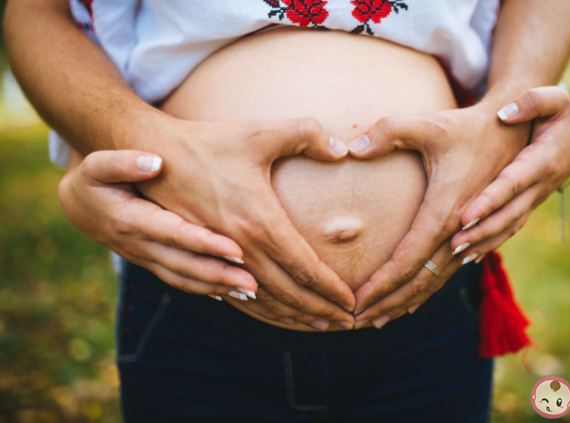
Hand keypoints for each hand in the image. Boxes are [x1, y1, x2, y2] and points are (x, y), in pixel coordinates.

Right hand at [59, 149, 346, 329]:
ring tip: (318, 325)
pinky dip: (259, 309)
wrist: (152, 153)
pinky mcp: (201, 258)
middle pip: (287, 292)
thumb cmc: (208, 142)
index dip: (331, 289)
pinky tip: (272, 312)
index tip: (352, 303)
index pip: (305, 268)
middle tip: (347, 322)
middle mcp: (239, 247)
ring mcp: (218, 257)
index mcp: (259, 221)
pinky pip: (235, 295)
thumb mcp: (259, 132)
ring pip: (261, 300)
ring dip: (292, 316)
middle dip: (319, 310)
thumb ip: (306, 134)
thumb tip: (343, 150)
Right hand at [59, 150, 256, 295]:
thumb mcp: (97, 165)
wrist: (79, 205)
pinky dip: (205, 288)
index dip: (205, 243)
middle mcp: (139, 246)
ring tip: (251, 291)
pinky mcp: (154, 263)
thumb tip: (154, 162)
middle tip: (253, 283)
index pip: (174, 234)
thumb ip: (122, 162)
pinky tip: (232, 292)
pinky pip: (181, 280)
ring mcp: (147, 258)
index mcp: (130, 221)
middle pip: (184, 265)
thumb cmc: (94, 179)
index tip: (236, 249)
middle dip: (219, 276)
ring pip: (184, 279)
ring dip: (217, 287)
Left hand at [346, 101, 528, 326]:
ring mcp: (469, 239)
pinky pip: (446, 274)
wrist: (512, 133)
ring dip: (404, 303)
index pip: (407, 261)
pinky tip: (409, 305)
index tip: (353, 302)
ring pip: (433, 283)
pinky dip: (424, 292)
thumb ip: (389, 131)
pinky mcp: (472, 238)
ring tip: (376, 321)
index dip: (379, 284)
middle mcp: (459, 233)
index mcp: (444, 212)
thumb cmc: (466, 129)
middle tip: (353, 322)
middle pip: (418, 281)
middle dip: (386, 303)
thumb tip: (353, 148)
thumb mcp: (429, 124)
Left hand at [450, 86, 569, 261]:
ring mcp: (533, 200)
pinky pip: (508, 229)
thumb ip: (533, 100)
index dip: (490, 201)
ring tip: (455, 254)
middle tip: (453, 243)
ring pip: (508, 226)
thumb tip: (506, 113)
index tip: (465, 215)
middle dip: (481, 230)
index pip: (512, 184)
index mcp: (541, 161)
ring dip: (483, 242)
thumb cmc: (557, 114)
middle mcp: (539, 186)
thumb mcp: (553, 99)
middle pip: (508, 213)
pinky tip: (468, 256)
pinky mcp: (526, 206)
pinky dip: (490, 243)